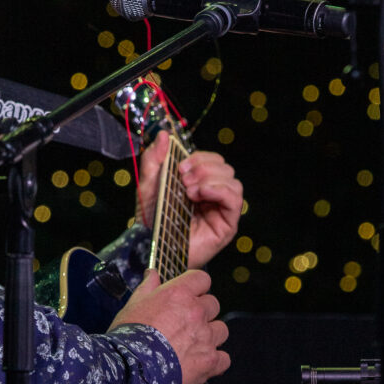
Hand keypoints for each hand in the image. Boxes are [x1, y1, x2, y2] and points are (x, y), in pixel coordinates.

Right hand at [109, 269, 228, 383]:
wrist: (131, 369)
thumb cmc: (129, 336)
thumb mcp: (133, 305)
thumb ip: (147, 286)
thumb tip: (152, 273)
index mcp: (179, 294)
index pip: (202, 279)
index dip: (196, 286)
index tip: (190, 293)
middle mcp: (196, 312)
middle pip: (213, 304)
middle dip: (202, 312)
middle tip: (185, 323)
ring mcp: (206, 337)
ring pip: (221, 330)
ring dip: (210, 335)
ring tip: (192, 344)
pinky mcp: (210, 361)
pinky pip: (224, 359)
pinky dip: (215, 361)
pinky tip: (200, 362)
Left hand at [137, 131, 242, 267]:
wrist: (149, 248)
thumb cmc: (150, 220)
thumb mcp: (148, 185)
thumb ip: (154, 159)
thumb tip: (165, 134)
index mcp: (198, 183)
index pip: (212, 160)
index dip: (199, 157)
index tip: (179, 166)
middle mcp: (213, 195)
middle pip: (224, 167)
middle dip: (203, 166)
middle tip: (182, 178)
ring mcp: (221, 210)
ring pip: (232, 180)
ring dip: (210, 178)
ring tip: (188, 191)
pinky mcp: (226, 224)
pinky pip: (235, 199)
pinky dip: (219, 190)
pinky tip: (200, 194)